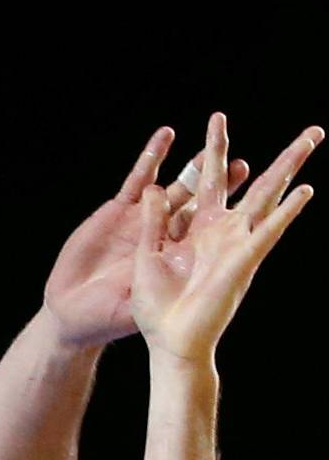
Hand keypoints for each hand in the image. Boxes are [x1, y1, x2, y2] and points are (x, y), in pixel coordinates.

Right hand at [43, 126, 247, 346]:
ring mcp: (141, 221)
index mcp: (179, 259)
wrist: (69, 315)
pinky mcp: (116, 212)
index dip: (232, 212)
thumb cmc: (106, 319)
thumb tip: (189, 270)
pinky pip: (137, 180)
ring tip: (209, 143)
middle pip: (200, 203)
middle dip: (220, 184)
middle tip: (242, 166)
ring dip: (190, 166)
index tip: (258, 201)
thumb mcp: (140, 302)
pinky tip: (164, 138)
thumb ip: (160, 286)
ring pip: (173, 187)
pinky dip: (151, 158)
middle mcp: (165, 236)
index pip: (213, 229)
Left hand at [130, 112, 319, 363]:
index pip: (205, 179)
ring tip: (311, 138)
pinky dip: (285, 212)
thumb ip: (153, 221)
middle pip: (247, 181)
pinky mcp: (241, 260)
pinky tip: (303, 191)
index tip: (219, 119)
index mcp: (193, 228)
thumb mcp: (147, 255)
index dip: (212, 150)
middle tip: (294, 127)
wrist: (167, 341)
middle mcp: (220, 230)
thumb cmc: (155, 306)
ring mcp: (235, 243)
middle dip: (270, 151)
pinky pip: (267, 232)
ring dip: (288, 167)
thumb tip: (155, 187)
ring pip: (266, 197)